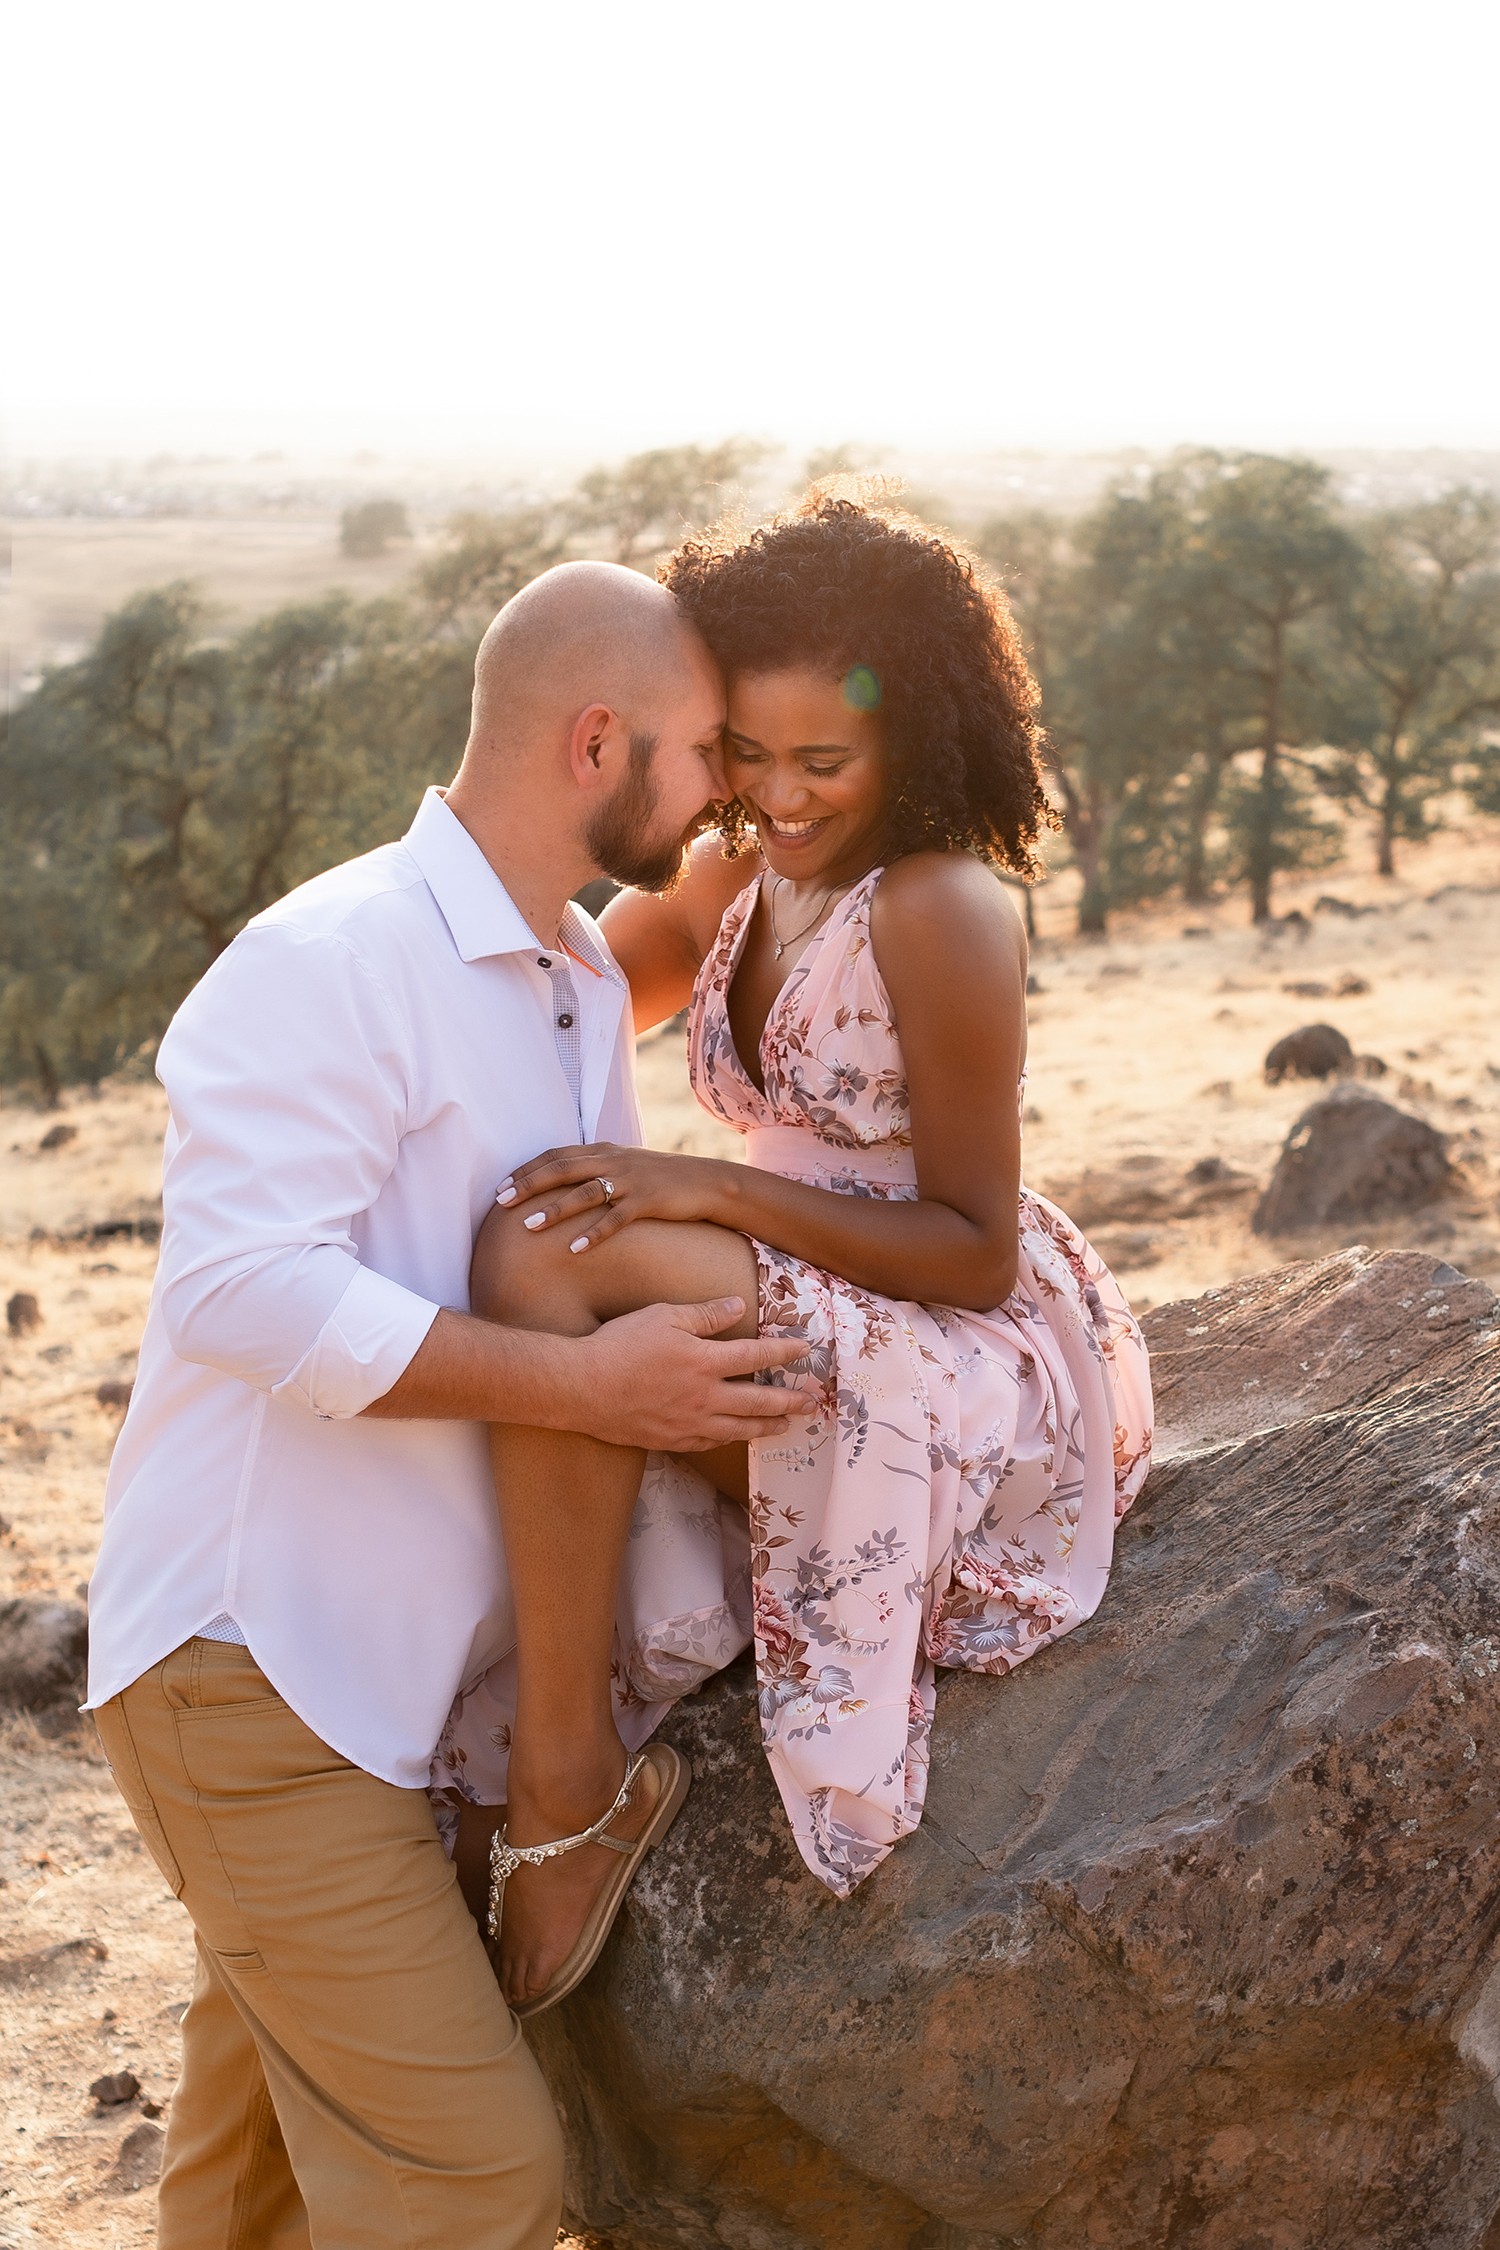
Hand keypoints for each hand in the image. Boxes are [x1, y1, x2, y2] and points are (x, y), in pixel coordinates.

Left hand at [497, 1143, 727, 1253]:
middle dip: (528, 1185)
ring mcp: (631, 1180)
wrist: (707, 1182)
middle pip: (562, 1169)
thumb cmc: (662, 1179)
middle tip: (502, 1202)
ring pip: (584, 1192)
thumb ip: (596, 1169)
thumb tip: (562, 1183)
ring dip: (554, 1209)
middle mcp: (613, 1161)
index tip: (501, 1186)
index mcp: (604, 1151)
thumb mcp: (625, 1166)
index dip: (527, 1169)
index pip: (556, 1155)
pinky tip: (574, 1249)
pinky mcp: (648, 1201)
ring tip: (528, 1226)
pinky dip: (594, 1233)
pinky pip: (616, 1218)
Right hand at [571, 1295, 808, 1450]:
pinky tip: (734, 1437)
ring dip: (765, 1426)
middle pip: (757, 1401)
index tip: (805, 1350)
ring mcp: (688, 1423)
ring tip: (783, 1425)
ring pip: (737, 1429)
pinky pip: (708, 1443)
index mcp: (704, 1362)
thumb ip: (704, 1315)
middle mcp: (704, 1397)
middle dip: (788, 1401)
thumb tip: (738, 1307)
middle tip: (811, 1403)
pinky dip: (727, 1440)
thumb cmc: (619, 1345)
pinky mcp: (670, 1439)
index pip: (756, 1357)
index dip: (784, 1352)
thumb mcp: (663, 1316)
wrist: (581, 1387)